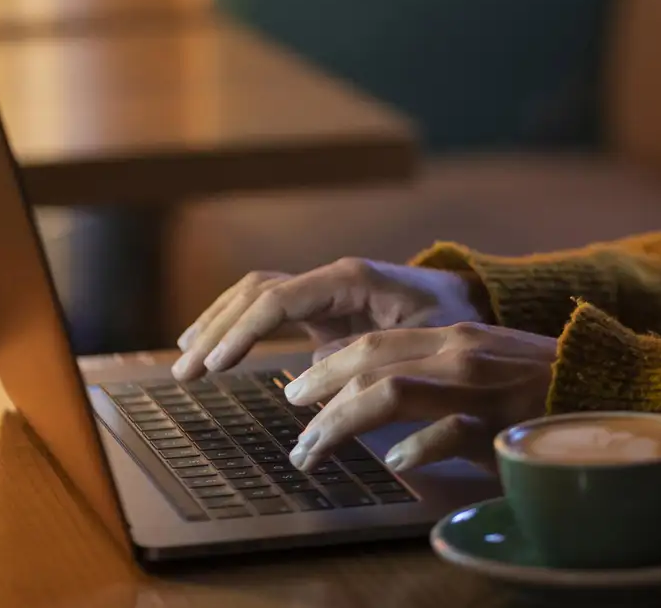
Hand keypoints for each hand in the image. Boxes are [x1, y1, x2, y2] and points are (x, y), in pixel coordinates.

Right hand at [172, 258, 491, 380]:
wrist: (475, 307)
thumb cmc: (457, 325)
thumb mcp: (425, 343)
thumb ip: (372, 359)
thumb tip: (311, 380)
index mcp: (351, 279)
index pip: (278, 299)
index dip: (241, 332)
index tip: (215, 365)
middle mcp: (331, 279)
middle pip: (256, 293)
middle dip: (217, 329)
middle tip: (185, 371)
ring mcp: (325, 292)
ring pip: (255, 296)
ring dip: (218, 324)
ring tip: (185, 359)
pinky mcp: (325, 311)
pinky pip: (269, 310)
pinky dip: (237, 326)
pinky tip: (214, 349)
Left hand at [283, 322, 556, 472]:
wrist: (609, 387)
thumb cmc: (539, 386)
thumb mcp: (483, 365)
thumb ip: (431, 371)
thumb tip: (371, 391)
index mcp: (452, 338)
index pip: (372, 343)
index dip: (325, 368)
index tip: (296, 395)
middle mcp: (459, 353)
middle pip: (368, 361)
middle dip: (317, 394)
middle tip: (291, 431)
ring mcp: (480, 387)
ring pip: (392, 392)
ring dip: (341, 423)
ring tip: (314, 452)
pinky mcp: (505, 423)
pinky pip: (451, 431)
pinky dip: (418, 445)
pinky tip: (397, 461)